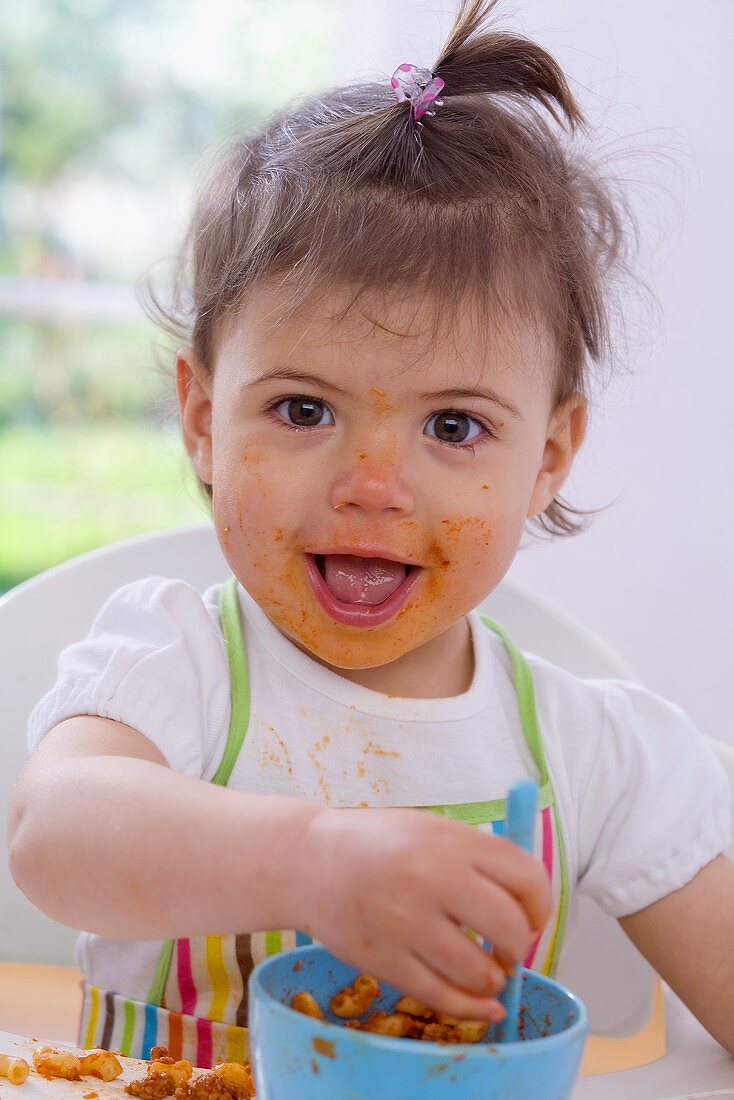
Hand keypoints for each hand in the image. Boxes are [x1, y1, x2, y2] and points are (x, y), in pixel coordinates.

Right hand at [294, 806, 551, 1020]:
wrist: (309, 860)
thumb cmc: (378, 844)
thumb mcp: (431, 830)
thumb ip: (477, 859)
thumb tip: (528, 906)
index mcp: (450, 841)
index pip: (526, 877)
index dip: (539, 905)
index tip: (531, 917)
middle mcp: (431, 878)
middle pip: (509, 927)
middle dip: (518, 946)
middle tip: (507, 948)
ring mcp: (405, 922)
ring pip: (478, 971)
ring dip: (493, 979)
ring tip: (485, 970)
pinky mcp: (383, 960)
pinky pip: (442, 997)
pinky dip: (471, 1008)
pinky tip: (479, 1003)